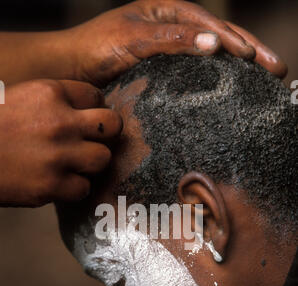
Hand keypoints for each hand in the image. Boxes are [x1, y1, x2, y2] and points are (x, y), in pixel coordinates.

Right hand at [0, 80, 121, 206]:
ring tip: (73, 165)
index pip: (95, 96)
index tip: (85, 120)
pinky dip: (74, 188)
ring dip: (91, 163)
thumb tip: (85, 112)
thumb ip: (51, 102)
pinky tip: (59, 183)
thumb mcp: (19, 98)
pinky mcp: (52, 185)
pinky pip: (83, 188)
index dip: (93, 110)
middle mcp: (60, 122)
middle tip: (91, 142)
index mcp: (50, 93)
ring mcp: (58, 155)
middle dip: (105, 134)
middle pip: (112, 125)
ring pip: (103, 159)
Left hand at [69, 0, 286, 85]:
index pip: (210, 23)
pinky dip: (217, 81)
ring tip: (265, 80)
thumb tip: (214, 43)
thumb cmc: (97, 47)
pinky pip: (197, 74)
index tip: (254, 58)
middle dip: (251, 51)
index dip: (234, 40)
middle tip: (277, 69)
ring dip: (240, 68)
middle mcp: (175, 29)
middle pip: (221, 36)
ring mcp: (172, 51)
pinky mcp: (167, 72)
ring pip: (213, 56)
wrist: (73, 68)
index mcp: (169, 12)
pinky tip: (231, 91)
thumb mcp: (135, 38)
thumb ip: (173, 39)